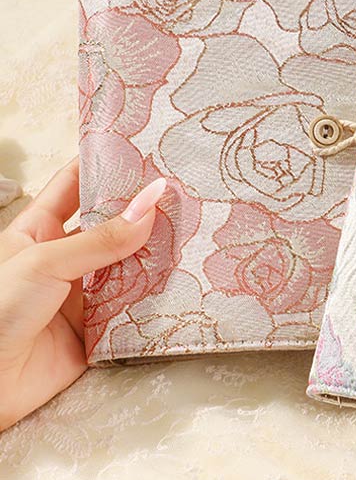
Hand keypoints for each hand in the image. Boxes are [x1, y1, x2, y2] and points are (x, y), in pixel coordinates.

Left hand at [0, 158, 164, 430]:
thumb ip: (101, 238)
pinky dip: (157, 298)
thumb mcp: (45, 263)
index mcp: (38, 232)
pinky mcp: (99, 329)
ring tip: (193, 231)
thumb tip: (150, 203)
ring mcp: (82, 294)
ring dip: (156, 254)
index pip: (75, 186)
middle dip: (143, 211)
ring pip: (128, 266)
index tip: (142, 149)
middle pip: (110, 226)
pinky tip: (183, 280)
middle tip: (181, 193)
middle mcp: (64, 259)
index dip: (105, 166)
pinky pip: (134, 308)